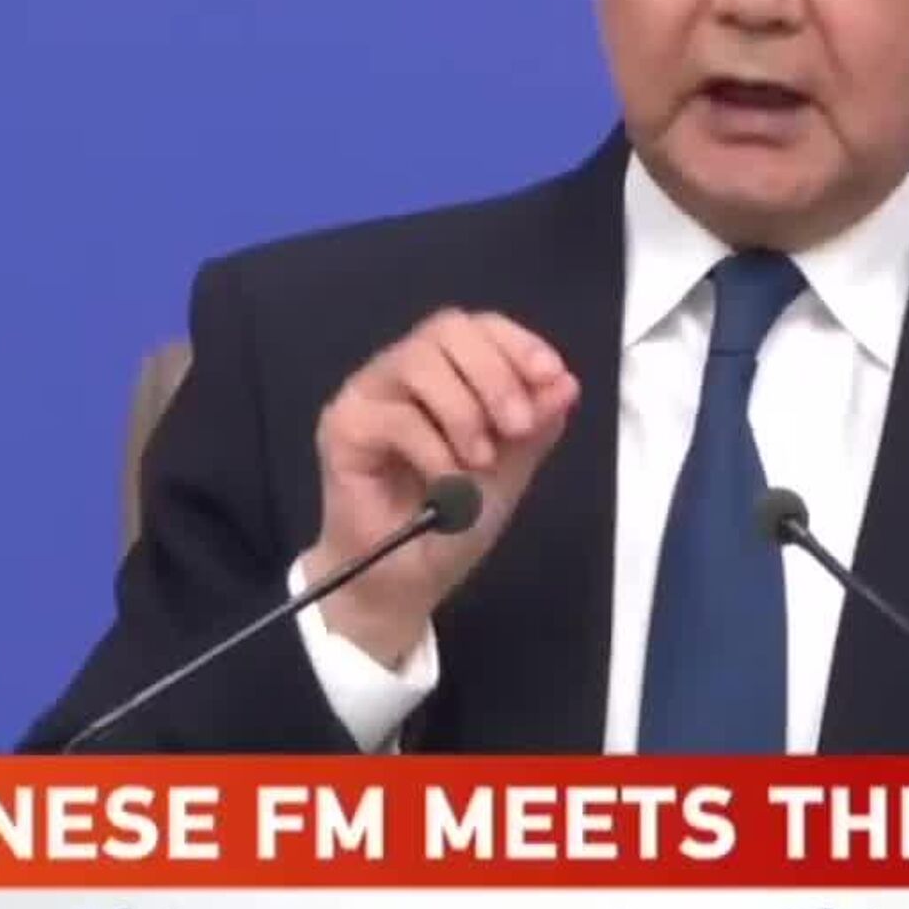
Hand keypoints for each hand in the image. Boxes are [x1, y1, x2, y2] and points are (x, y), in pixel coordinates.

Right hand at [302, 310, 579, 664]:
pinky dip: (434, 450)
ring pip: (419, 362)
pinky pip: (395, 417)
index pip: (479, 327)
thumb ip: (535, 426)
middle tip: (518, 426)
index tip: (552, 375)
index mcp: (448, 373)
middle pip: (448, 329)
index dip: (518, 343)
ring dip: (464, 411)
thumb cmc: (453, 522)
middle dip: (495, 374)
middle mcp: (404, 372)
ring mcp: (370, 394)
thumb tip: (565, 385)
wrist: (407, 582)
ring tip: (479, 460)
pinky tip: (445, 484)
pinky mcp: (343, 427)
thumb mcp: (510, 470)